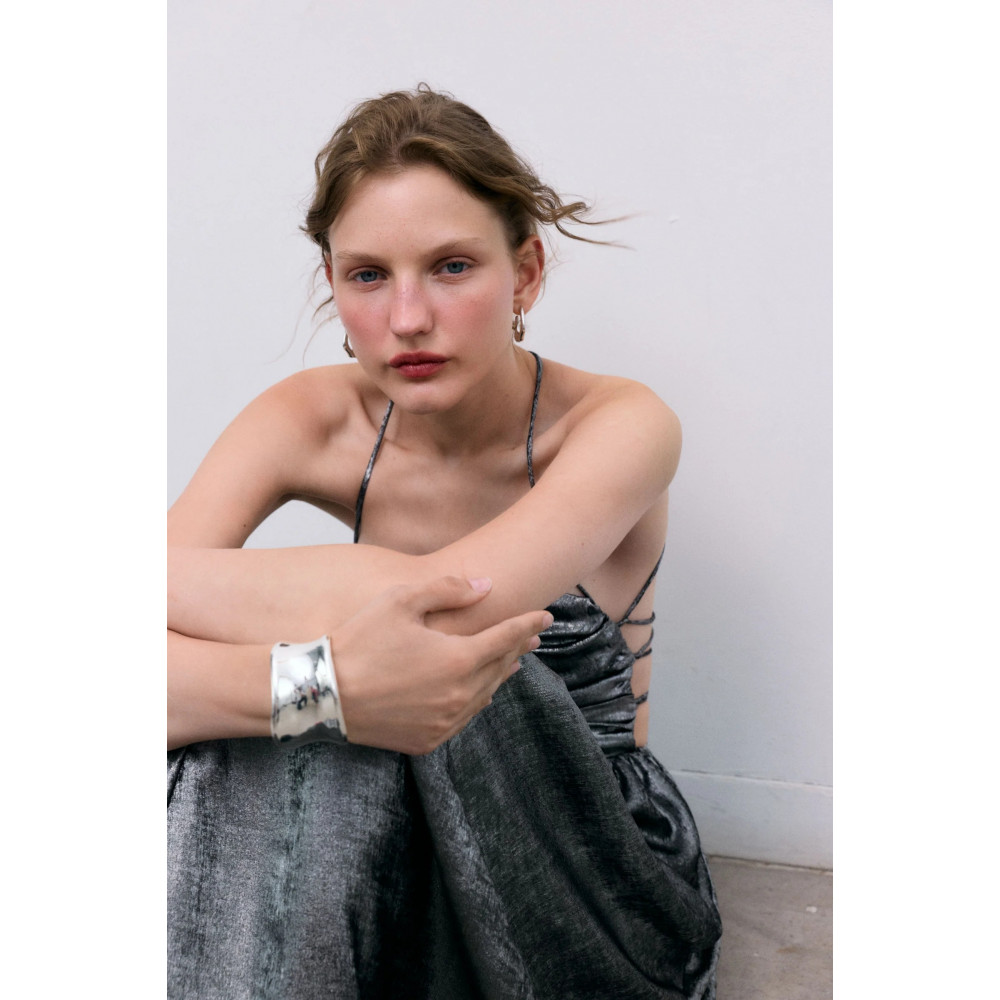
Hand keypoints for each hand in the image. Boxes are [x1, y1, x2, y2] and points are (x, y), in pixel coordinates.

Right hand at [331, 576, 551, 754]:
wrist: (321, 693)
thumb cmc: (359, 641)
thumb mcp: (401, 601)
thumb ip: (448, 589)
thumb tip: (486, 585)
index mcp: (459, 659)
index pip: (507, 637)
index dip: (528, 624)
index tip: (545, 615)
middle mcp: (460, 695)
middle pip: (500, 667)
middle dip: (517, 647)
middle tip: (532, 636)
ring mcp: (445, 722)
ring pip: (486, 695)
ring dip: (499, 675)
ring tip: (510, 661)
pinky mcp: (427, 741)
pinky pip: (464, 719)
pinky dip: (476, 701)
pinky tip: (479, 693)